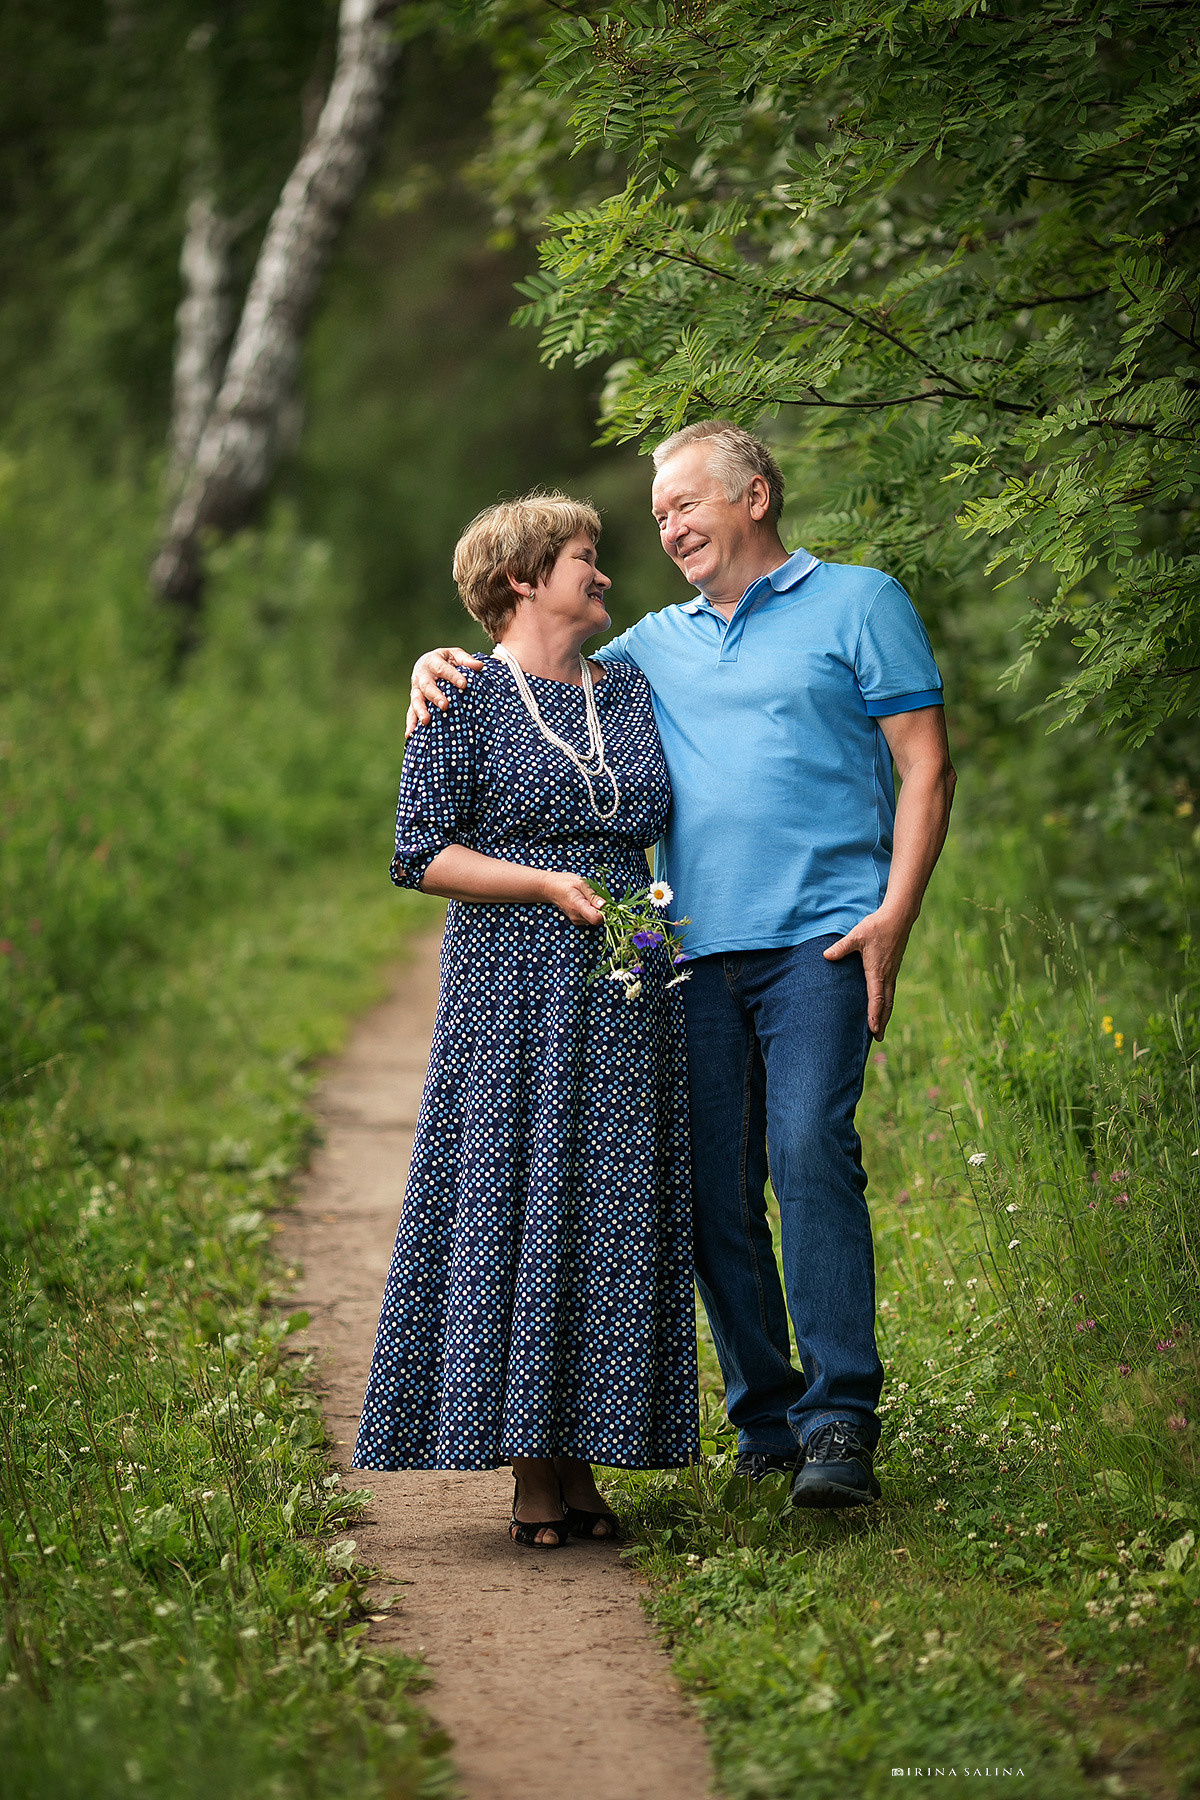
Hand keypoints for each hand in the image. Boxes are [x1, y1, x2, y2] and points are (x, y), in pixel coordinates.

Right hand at [406, 647, 485, 736]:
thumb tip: (480, 666)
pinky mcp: (414, 701)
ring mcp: (416, 689)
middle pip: (427, 686)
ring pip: (416, 700)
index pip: (443, 669)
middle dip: (436, 696)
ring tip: (426, 721)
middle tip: (445, 706)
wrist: (428, 663)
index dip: (453, 676)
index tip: (464, 684)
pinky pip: (411, 712)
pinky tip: (410, 735)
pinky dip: (411, 723)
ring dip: (420, 711)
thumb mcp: (456, 655)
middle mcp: (421, 675)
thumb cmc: (447, 660)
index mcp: (432, 661)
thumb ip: (466, 661)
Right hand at [542, 872, 604, 926]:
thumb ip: (593, 896)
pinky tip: (588, 902)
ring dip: (598, 910)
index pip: (596, 918)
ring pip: (595, 920)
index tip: (607, 903)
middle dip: (603, 910)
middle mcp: (577, 917)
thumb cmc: (565, 883)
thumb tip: (605, 905)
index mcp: (577, 906)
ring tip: (590, 898)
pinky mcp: (578, 920)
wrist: (551, 888)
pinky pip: (591, 918)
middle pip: (597, 920)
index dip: (605, 912)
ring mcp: (576, 920)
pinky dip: (593, 911)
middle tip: (599, 897)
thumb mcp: (581, 883)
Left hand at [823, 908, 912, 1040]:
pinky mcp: (893, 967)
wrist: (898, 917)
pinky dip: (887, 1002)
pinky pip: (890, 990)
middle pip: (886, 1004)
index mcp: (877, 971)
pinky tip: (883, 1004)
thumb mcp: (856, 935)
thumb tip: (826, 956)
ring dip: (885, 1013)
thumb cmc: (876, 926)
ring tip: (881, 1027)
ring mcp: (892, 971)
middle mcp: (887, 975)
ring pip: (890, 997)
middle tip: (878, 1038)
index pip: (876, 998)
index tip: (873, 1030)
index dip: (874, 1015)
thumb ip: (841, 947)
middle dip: (882, 1021)